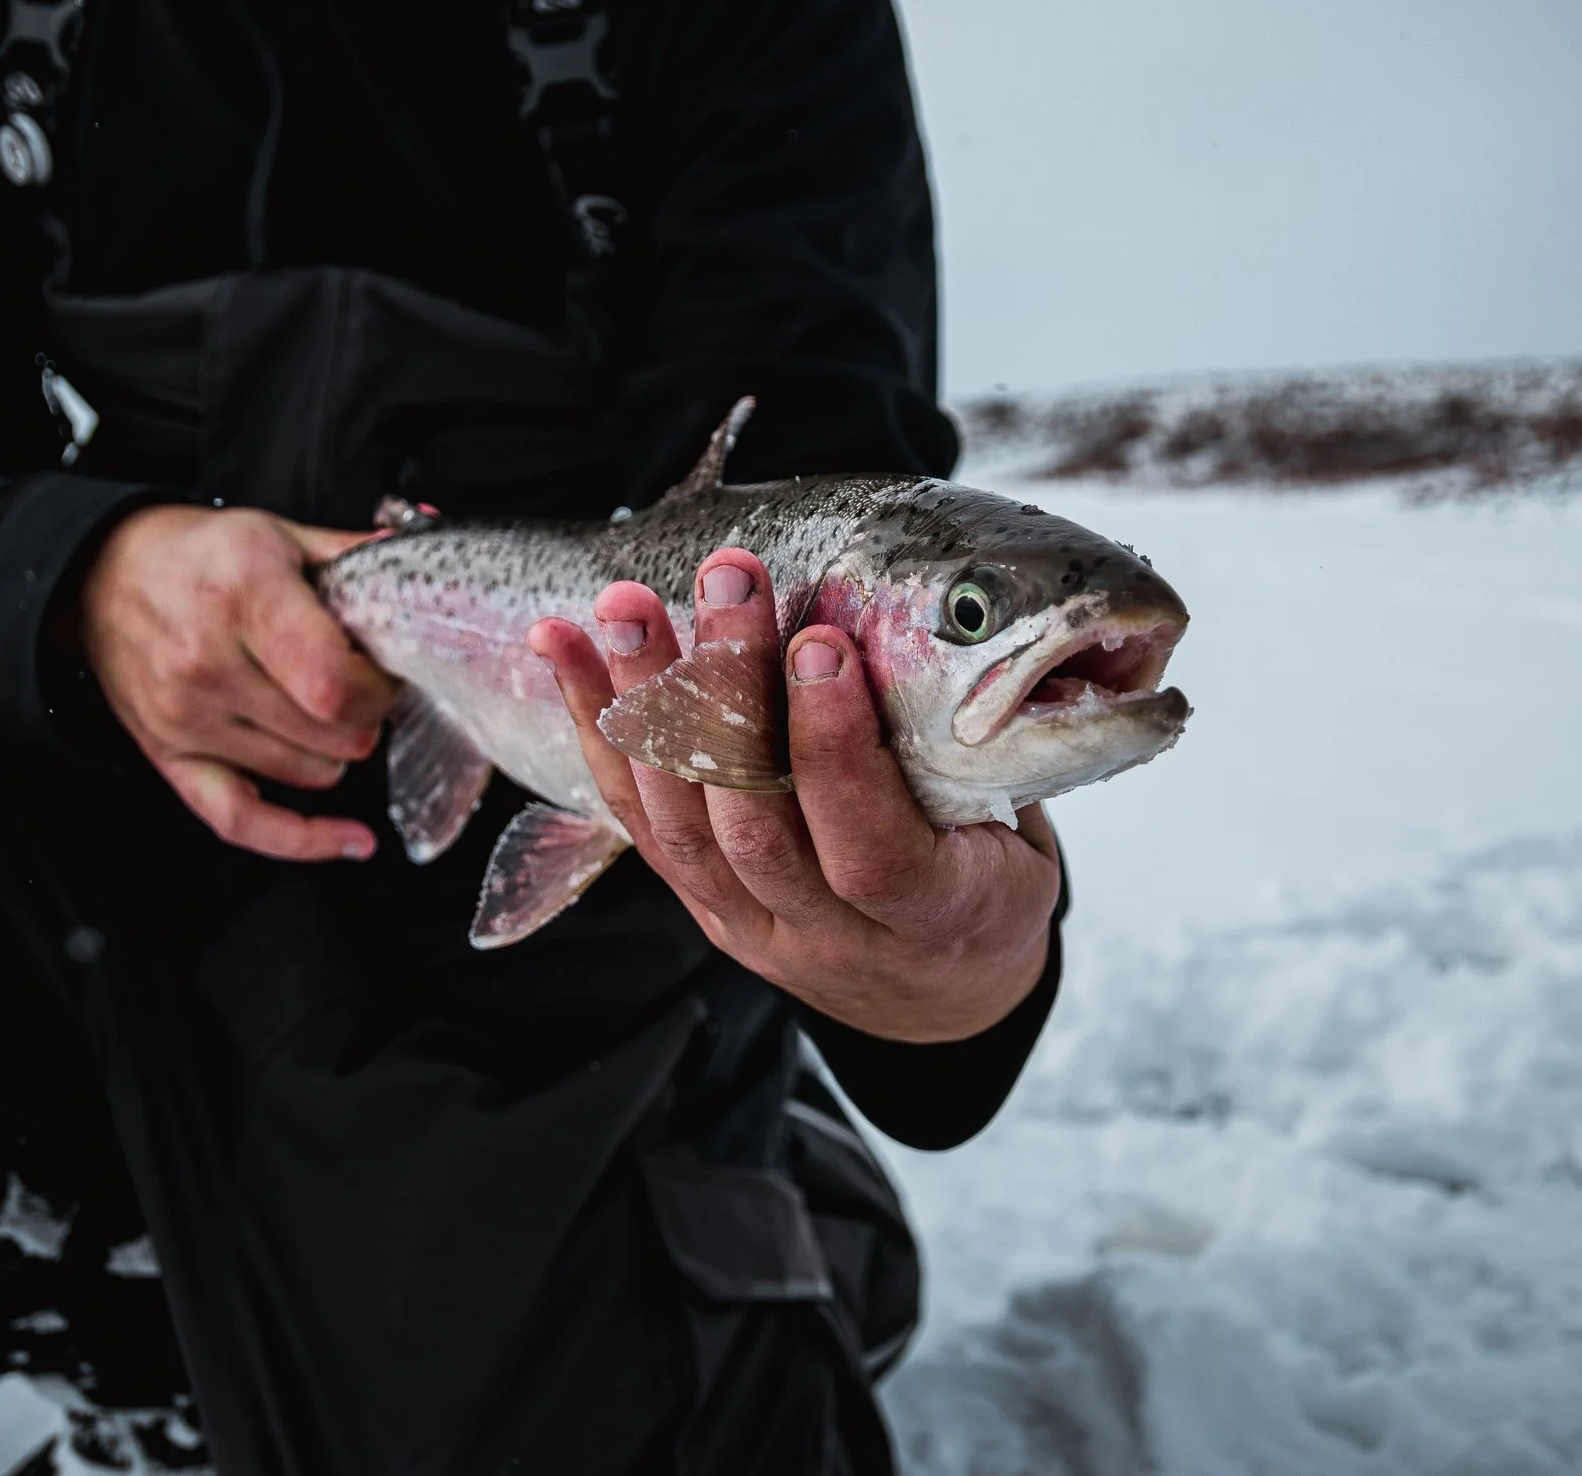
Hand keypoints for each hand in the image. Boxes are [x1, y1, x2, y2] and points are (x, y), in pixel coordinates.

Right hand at [80, 504, 396, 860]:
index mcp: (243, 597)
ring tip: (327, 712)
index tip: (385, 672)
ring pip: (308, 773)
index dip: (379, 688)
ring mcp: (186, 718)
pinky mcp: (172, 757)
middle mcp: (208, 663)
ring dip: (336, 750)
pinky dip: (303, 840)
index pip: (336, 684)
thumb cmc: (197, 557)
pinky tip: (350, 839)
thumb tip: (424, 555)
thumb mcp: (278, 535)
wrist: (102, 577)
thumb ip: (353, 556)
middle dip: (368, 714)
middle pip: (332, 733)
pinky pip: (241, 822)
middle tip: (364, 687)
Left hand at [529, 550, 1058, 1042]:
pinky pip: (637, 823)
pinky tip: (564, 651)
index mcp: (931, 918)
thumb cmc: (989, 884)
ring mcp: (754, 928)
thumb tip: (926, 623)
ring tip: (628, 606)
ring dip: (646, 703)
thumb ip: (973, 753)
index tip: (821, 645)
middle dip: (730, 693)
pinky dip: (598, 731)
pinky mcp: (705, 909)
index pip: (867, 847)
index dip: (835, 750)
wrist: (943, 997)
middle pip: (752, 823)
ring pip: (678, 824)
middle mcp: (827, 939)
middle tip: (725, 585)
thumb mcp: (1017, 832)